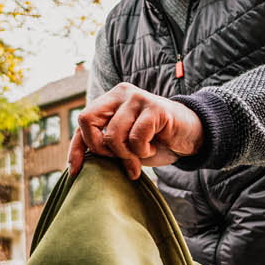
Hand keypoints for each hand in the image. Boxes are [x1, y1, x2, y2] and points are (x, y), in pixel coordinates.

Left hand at [67, 83, 204, 178]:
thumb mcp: (123, 145)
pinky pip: (136, 138)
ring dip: (127, 155)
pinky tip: (153, 147)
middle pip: (87, 120)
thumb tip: (75, 166)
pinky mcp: (155, 108)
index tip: (75, 171)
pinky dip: (143, 151)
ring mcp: (138, 98)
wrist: (190, 136)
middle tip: (120, 158)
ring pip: (113, 135)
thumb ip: (103, 146)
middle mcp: (120, 93)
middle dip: (100, 148)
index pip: (82, 122)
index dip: (76, 148)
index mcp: (109, 100)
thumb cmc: (154, 141)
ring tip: (141, 154)